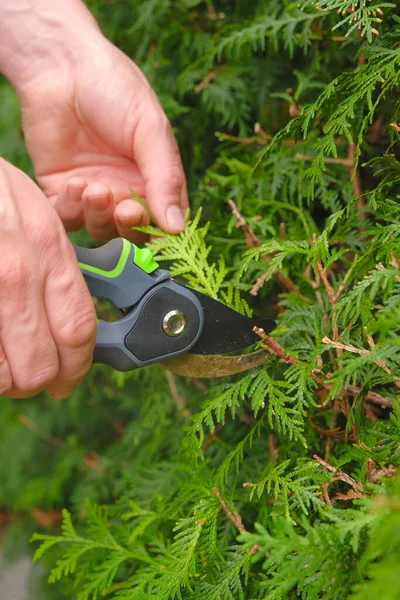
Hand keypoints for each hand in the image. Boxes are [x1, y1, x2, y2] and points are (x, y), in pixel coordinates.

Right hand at [0, 159, 96, 397]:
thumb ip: (57, 270)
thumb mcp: (40, 218)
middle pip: (41, 365)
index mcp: (51, 252)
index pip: (78, 331)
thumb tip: (65, 323)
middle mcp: (19, 274)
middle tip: (30, 377)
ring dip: (7, 381)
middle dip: (39, 380)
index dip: (76, 368)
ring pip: (5, 374)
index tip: (66, 379)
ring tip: (5, 367)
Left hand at [18, 35, 187, 242]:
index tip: (159, 229)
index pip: (166, 219)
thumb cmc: (115, 88)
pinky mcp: (61, 190)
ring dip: (99, 216)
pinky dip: (71, 210)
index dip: (163, 232)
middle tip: (125, 209)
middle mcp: (125, 188)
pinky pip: (68, 218)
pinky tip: (75, 184)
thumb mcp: (151, 130)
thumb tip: (179, 228)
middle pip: (133, 232)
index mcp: (154, 177)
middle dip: (130, 226)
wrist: (61, 65)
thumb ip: (166, 178)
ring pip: (100, 229)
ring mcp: (93, 191)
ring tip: (94, 188)